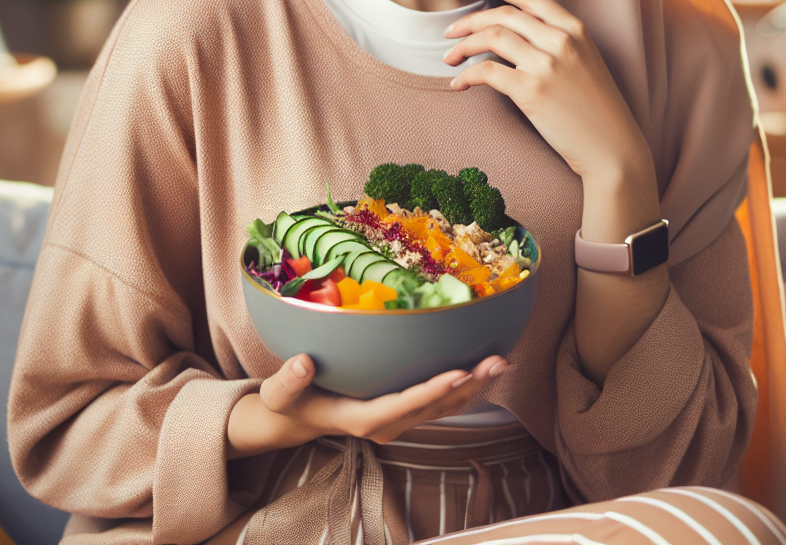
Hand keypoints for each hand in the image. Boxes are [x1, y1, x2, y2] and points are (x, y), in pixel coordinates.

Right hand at [227, 353, 507, 457]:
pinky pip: (441, 400)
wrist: (296, 418)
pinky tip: (485, 366)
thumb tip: (302, 363)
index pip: (404, 405)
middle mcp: (387, 424)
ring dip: (476, 386)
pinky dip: (466, 384)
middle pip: (435, 407)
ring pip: (445, 406)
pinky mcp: (405, 411)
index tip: (460, 372)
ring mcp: (399, 420)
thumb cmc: (289, 400)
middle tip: (498, 361)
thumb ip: (288, 380)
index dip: (433, 391)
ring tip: (504, 362)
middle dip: (470, 385)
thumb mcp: (281, 392)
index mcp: (362, 418)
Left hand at [443, 0, 659, 242]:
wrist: (613, 148)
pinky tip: (459, 85)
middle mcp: (561, 40)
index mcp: (575, 28)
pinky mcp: (532, 91)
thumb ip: (554, 40)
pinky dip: (466, 76)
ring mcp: (547, 64)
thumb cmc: (595, 109)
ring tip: (449, 58)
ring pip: (491, 37)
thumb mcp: (584, 61)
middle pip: (502, 14)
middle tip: (450, 32)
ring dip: (463, 46)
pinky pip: (486, 72)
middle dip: (469, 20)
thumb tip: (510, 30)